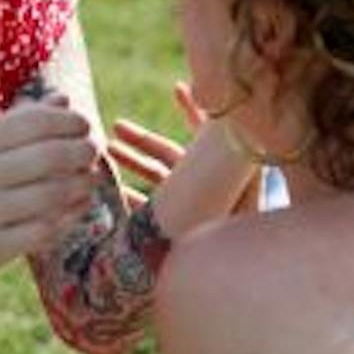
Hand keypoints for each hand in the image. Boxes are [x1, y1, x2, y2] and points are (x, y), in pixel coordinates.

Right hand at [0, 94, 101, 292]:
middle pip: (48, 157)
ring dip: (80, 186)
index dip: (68, 122)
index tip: (83, 125)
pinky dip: (67, 218)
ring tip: (88, 180)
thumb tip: (63, 101)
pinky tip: (75, 209)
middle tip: (93, 152)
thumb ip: (18, 122)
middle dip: (81, 152)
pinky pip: (43, 230)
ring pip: (51, 195)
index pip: (34, 122)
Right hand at [109, 83, 260, 216]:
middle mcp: (204, 185)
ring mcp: (189, 206)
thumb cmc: (246, 224)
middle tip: (115, 128)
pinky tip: (115, 190)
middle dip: (141, 141)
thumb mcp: (242, 183)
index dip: (193, 109)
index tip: (179, 87)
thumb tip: (222, 108)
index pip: (204, 132)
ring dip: (132, 164)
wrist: (244, 265)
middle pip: (167, 154)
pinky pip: (151, 211)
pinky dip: (133, 200)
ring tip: (107, 152)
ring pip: (155, 178)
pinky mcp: (178, 229)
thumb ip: (229, 151)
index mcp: (220, 171)